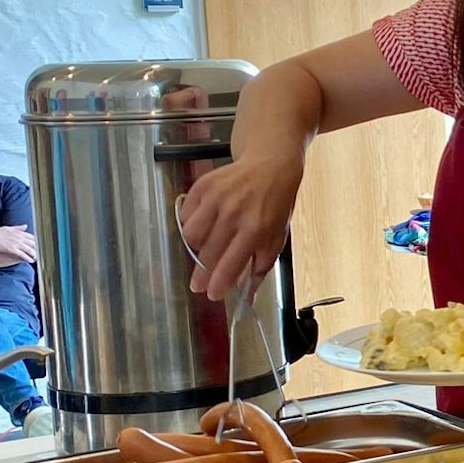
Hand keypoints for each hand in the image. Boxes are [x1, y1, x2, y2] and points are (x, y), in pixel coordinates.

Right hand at [0, 226, 35, 264]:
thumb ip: (18, 228)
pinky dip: (28, 258)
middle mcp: (20, 238)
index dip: (36, 241)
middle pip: (33, 243)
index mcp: (19, 232)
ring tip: (36, 258)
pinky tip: (31, 261)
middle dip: (37, 249)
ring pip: (29, 249)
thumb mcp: (9, 228)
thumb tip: (26, 226)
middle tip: (39, 253)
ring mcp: (16, 244)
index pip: (32, 237)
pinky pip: (23, 255)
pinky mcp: (12, 249)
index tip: (38, 245)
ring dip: (34, 254)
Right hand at [177, 155, 304, 299]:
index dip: (219, 282)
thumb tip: (248, 296)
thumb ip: (262, 266)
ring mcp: (216, 198)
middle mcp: (234, 213)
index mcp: (255, 228)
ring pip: (191, 235)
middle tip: (197, 284)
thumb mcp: (277, 236)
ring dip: (196, 248)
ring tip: (205, 250)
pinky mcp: (203, 187)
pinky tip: (204, 225)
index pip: (231, 263)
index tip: (211, 294)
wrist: (271, 167)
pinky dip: (191, 225)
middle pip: (209, 253)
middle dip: (202, 274)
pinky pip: (186, 216)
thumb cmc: (275, 205)